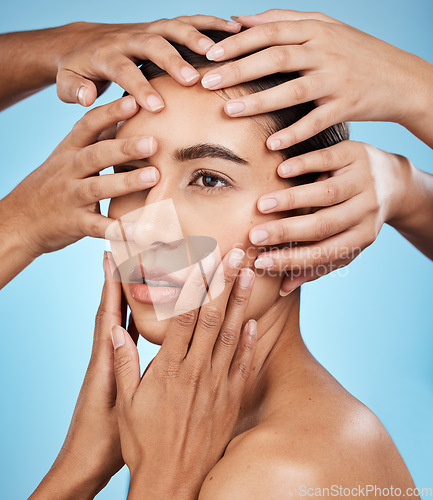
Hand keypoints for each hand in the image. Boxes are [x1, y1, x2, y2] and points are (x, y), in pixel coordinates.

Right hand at [0, 95, 158, 257]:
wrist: (20, 220)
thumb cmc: (55, 183)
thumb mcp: (68, 156)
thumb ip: (95, 139)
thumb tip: (125, 115)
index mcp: (69, 150)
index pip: (88, 125)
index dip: (110, 113)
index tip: (134, 101)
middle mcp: (69, 171)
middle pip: (96, 155)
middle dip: (124, 147)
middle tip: (153, 142)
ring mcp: (71, 198)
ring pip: (98, 187)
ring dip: (126, 182)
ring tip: (154, 176)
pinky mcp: (74, 223)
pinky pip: (99, 227)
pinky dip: (118, 229)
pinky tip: (141, 231)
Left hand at [30, 251, 137, 498]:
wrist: (83, 466)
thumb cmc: (103, 443)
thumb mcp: (120, 410)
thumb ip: (126, 375)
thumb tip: (125, 338)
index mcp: (105, 363)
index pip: (107, 315)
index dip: (109, 286)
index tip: (110, 258)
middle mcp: (105, 358)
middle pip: (110, 311)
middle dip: (115, 283)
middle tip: (122, 255)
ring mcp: (110, 365)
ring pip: (119, 323)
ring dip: (124, 298)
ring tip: (136, 276)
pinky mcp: (117, 374)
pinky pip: (127, 339)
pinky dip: (134, 322)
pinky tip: (146, 316)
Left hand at [55, 17, 240, 109]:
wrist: (81, 40)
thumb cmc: (77, 68)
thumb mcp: (67, 82)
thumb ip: (74, 90)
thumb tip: (86, 97)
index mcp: (106, 55)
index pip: (123, 70)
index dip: (139, 87)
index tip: (156, 107)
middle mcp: (128, 38)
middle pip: (152, 44)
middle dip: (173, 61)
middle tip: (193, 81)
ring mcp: (146, 29)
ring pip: (173, 28)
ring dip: (196, 38)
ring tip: (220, 52)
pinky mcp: (158, 27)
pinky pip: (186, 21)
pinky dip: (208, 23)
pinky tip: (232, 30)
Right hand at [111, 248, 256, 498]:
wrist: (172, 481)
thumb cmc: (143, 442)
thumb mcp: (126, 403)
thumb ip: (124, 363)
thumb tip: (115, 330)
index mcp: (169, 368)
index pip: (184, 316)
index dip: (195, 285)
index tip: (203, 261)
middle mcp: (196, 370)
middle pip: (213, 317)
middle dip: (225, 282)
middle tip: (237, 255)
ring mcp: (216, 384)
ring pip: (231, 334)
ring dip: (241, 302)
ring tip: (250, 275)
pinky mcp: (229, 400)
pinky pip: (242, 365)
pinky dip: (248, 341)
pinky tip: (253, 322)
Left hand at [200, 9, 432, 147]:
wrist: (400, 78)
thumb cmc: (355, 53)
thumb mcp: (325, 28)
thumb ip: (284, 22)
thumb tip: (241, 19)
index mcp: (316, 29)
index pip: (270, 32)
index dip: (238, 42)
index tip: (210, 54)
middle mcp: (325, 50)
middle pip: (276, 57)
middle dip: (238, 69)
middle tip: (207, 81)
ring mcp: (336, 78)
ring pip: (293, 88)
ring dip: (259, 101)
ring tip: (229, 111)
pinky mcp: (346, 105)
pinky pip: (316, 121)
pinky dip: (294, 133)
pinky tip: (272, 144)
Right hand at [250, 140, 412, 293]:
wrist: (393, 182)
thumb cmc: (357, 219)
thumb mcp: (344, 243)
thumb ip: (315, 264)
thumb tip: (283, 289)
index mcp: (361, 237)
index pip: (323, 254)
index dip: (291, 260)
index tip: (260, 262)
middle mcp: (365, 211)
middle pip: (323, 225)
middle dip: (286, 232)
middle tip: (255, 236)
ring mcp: (363, 181)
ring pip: (325, 194)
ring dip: (291, 200)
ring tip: (262, 205)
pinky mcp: (356, 154)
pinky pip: (327, 160)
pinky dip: (303, 165)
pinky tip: (281, 172)